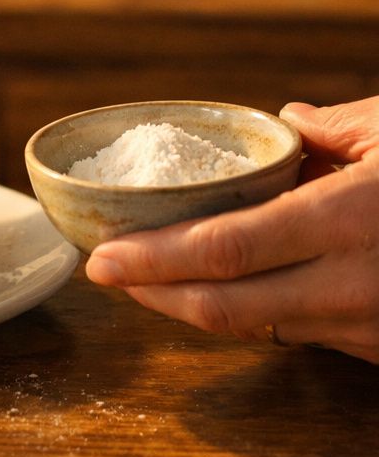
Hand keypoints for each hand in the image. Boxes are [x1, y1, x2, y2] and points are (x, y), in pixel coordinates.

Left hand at [86, 97, 378, 362]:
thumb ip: (336, 128)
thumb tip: (290, 120)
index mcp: (344, 219)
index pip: (224, 249)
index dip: (153, 258)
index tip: (103, 255)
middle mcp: (348, 285)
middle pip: (223, 305)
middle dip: (152, 292)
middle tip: (105, 272)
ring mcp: (365, 326)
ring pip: (258, 328)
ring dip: (199, 305)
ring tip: (154, 278)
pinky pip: (303, 335)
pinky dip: (258, 312)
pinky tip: (232, 289)